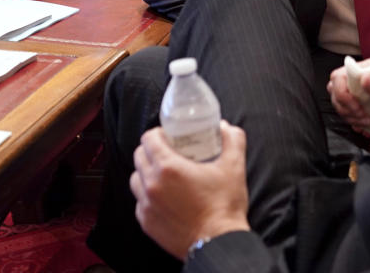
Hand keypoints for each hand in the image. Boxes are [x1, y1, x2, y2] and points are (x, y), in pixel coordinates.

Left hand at [130, 121, 250, 259]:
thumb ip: (232, 140)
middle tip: (169, 152)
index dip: (158, 133)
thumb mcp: (234, 166)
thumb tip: (225, 127)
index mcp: (169, 167)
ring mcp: (146, 205)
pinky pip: (140, 201)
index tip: (170, 136)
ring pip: (135, 179)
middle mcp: (152, 185)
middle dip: (151, 150)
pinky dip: (148, 195)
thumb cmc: (224, 205)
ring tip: (165, 174)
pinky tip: (166, 196)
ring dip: (146, 172)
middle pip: (139, 156)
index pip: (148, 139)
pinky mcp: (146, 222)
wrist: (218, 241)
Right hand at [328, 60, 369, 136]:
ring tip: (367, 119)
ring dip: (349, 115)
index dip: (343, 91)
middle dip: (345, 105)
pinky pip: (345, 113)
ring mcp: (359, 93)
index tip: (356, 104)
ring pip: (338, 102)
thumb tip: (363, 79)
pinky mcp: (359, 106)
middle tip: (361, 113)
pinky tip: (366, 123)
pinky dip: (352, 121)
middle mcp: (362, 79)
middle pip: (335, 88)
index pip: (342, 74)